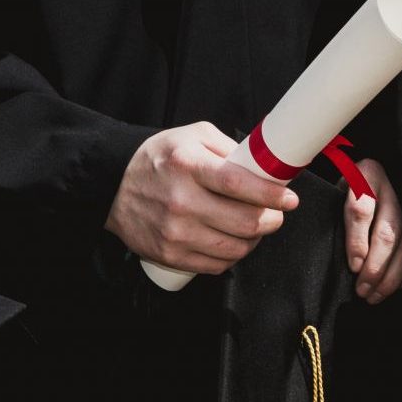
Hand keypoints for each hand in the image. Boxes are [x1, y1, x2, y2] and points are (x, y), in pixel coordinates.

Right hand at [104, 122, 298, 274]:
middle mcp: (180, 201)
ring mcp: (174, 232)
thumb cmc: (158, 159)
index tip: (289, 199)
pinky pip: (216, 265)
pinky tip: (233, 242)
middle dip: (271, 220)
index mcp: (188, 166)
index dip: (271, 195)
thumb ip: (228, 148)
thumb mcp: (191, 137)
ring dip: (254, 240)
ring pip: (235, 247)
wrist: (112, 185)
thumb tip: (264, 167)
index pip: (239, 184)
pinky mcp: (170, 254)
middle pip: (244, 222)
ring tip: (254, 227)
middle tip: (275, 214)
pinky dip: (232, 255)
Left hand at [344, 158, 401, 303]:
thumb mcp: (339, 191)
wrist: (379, 175)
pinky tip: (395, 287)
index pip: (361, 210)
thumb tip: (342, 254)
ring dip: (391, 276)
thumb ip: (337, 215)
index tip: (353, 266)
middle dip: (375, 268)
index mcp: (367, 176)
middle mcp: (393, 190)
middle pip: (387, 234)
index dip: (357, 242)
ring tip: (374, 295)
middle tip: (362, 290)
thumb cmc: (353, 188)